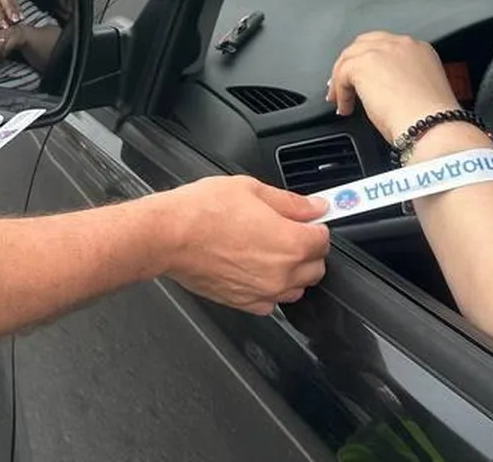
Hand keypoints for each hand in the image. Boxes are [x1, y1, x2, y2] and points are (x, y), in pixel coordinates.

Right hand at [159, 176, 331, 314]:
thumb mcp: (251, 190)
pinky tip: (254, 270)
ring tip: (269, 251)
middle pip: (315, 268)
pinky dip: (270, 289)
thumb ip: (291, 202)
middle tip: (287, 233)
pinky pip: (271, 303)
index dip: (314, 226)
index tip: (305, 220)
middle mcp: (283, 273)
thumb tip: (315, 207)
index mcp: (291, 243)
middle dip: (308, 250)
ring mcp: (264, 292)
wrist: (168, 236)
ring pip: (296, 289)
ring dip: (292, 273)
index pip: (323, 240)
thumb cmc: (203, 211)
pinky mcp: (244, 303)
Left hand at [324, 32, 461, 144]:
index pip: (386, 46)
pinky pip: (342, 74)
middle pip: (365, 45)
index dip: (372, 63)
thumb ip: (403, 81)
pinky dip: (340, 92)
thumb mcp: (421, 91)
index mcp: (419, 50)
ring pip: (350, 57)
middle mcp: (401, 44)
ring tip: (341, 100)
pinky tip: (346, 108)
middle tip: (345, 85)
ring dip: (342, 79)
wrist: (430, 126)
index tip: (366, 79)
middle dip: (352, 64)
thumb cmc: (431, 120)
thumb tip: (382, 90)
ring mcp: (381, 51)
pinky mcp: (364, 64)